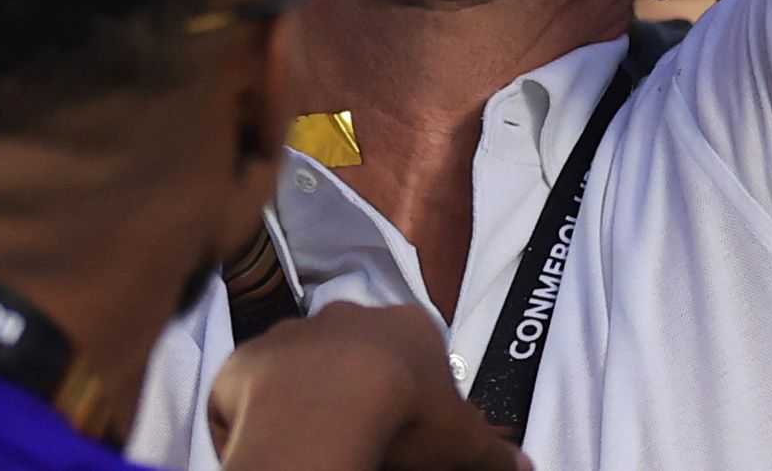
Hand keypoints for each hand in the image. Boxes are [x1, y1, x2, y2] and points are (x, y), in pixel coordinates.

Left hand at [207, 303, 528, 470]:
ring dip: (307, 391)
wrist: (321, 410)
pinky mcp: (246, 356)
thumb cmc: (405, 415)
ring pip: (303, 361)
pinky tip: (277, 437)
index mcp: (406, 326)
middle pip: (357, 350)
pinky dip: (261, 407)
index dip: (415, 388)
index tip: (413, 425)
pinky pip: (254, 382)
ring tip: (317, 437)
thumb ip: (495, 451)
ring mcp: (292, 331)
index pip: (416, 351)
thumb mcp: (464, 440)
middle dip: (359, 383)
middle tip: (364, 431)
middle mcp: (346, 316)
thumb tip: (525, 466)